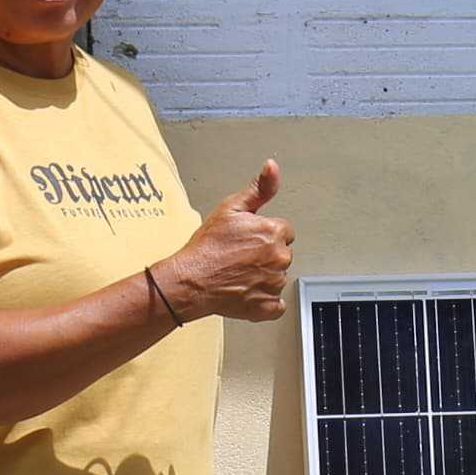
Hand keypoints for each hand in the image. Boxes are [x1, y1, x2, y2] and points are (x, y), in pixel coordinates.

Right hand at [153, 161, 292, 323]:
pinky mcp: (267, 307)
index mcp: (274, 232)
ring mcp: (274, 284)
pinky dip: (264, 301)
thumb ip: (258, 189)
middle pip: (282, 254)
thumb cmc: (207, 247)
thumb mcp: (230, 208)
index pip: (284, 231)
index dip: (265, 234)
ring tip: (239, 273)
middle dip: (266, 254)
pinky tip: (246, 292)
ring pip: (278, 277)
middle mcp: (279, 258)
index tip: (248, 239)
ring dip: (264, 276)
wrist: (190, 280)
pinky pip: (276, 304)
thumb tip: (272, 168)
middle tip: (240, 256)